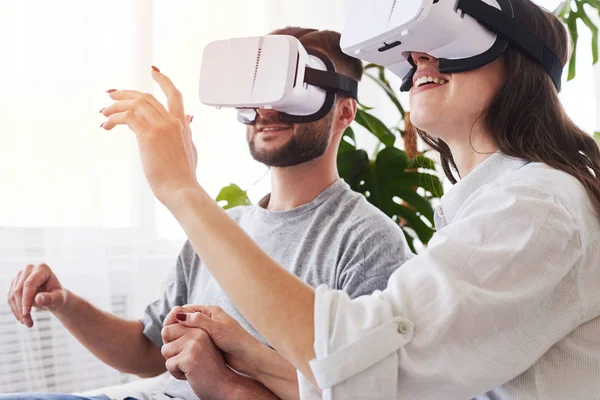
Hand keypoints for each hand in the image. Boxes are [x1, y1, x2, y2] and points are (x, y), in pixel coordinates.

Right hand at [7, 263, 67, 326]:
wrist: (54, 296)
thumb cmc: (58, 296)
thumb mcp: (58, 298)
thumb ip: (50, 298)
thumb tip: (38, 299)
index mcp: (43, 269)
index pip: (29, 284)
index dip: (26, 299)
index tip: (26, 313)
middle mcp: (29, 269)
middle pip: (19, 290)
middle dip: (22, 308)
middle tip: (28, 323)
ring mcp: (20, 275)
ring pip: (12, 295)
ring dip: (18, 311)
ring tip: (28, 323)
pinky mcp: (15, 283)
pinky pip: (10, 298)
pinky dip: (15, 310)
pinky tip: (23, 318)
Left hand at [100, 67, 197, 204]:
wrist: (182, 189)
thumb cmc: (183, 176)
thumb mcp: (190, 149)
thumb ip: (187, 132)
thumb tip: (189, 119)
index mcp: (183, 125)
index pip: (175, 95)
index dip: (163, 81)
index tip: (153, 72)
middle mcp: (173, 122)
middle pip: (147, 97)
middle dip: (126, 93)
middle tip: (111, 95)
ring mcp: (161, 127)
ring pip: (136, 104)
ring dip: (116, 106)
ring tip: (104, 112)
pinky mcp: (148, 136)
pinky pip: (128, 117)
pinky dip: (114, 118)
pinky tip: (107, 124)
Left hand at [160, 321, 239, 399]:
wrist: (224, 384)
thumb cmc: (209, 366)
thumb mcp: (199, 344)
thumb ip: (186, 334)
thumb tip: (164, 328)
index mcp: (200, 325)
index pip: (171, 322)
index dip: (172, 337)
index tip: (184, 348)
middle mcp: (198, 330)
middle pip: (166, 332)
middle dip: (171, 348)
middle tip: (188, 358)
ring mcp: (194, 343)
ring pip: (165, 349)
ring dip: (174, 362)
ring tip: (191, 366)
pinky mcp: (189, 358)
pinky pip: (169, 364)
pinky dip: (176, 373)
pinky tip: (191, 374)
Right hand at [168, 305, 264, 374]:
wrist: (248, 357)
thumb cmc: (236, 341)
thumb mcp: (216, 329)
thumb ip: (199, 321)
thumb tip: (179, 314)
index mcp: (211, 311)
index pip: (187, 308)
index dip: (175, 315)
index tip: (167, 324)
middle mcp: (209, 319)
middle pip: (186, 319)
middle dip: (175, 325)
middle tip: (165, 334)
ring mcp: (208, 330)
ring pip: (188, 330)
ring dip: (179, 334)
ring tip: (170, 342)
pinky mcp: (208, 341)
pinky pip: (192, 339)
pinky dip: (185, 342)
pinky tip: (179, 348)